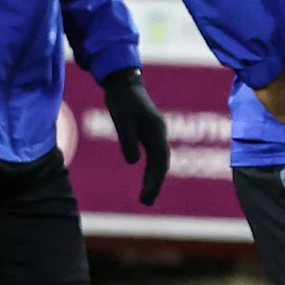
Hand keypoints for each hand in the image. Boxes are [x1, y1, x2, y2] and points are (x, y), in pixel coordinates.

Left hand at [102, 68, 170, 207]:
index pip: (159, 162)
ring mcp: (154, 133)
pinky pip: (153, 155)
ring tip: (146, 197)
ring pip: (158, 161)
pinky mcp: (147, 132)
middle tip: (146, 202)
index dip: (154, 181)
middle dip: (155, 184)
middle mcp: (159, 134)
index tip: (146, 197)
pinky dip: (151, 169)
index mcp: (156, 131)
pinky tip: (147, 178)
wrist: (123, 81)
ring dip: (154, 179)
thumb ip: (128, 140)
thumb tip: (133, 162)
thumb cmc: (122, 99)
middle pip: (161, 164)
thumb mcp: (123, 120)